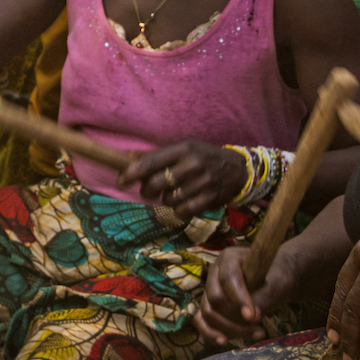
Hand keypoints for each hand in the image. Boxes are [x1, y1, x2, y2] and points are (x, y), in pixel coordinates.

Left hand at [123, 138, 245, 218]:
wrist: (239, 169)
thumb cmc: (204, 157)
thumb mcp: (183, 149)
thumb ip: (157, 155)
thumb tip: (127, 158)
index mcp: (183, 150)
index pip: (150, 162)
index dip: (131, 173)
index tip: (120, 181)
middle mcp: (193, 165)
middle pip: (157, 183)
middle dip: (147, 190)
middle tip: (149, 191)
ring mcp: (203, 183)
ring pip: (169, 199)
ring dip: (166, 199)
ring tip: (173, 193)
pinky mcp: (211, 199)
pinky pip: (184, 211)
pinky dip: (179, 210)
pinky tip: (183, 203)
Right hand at [197, 243, 300, 344]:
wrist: (277, 278)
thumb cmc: (279, 276)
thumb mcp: (279, 283)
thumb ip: (264, 297)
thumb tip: (249, 318)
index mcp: (230, 258)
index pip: (229, 279)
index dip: (239, 299)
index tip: (253, 318)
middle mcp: (214, 272)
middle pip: (215, 299)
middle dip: (235, 319)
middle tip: (259, 329)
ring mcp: (210, 289)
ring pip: (208, 312)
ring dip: (228, 329)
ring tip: (255, 334)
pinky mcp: (210, 304)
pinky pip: (202, 320)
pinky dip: (210, 332)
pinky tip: (224, 341)